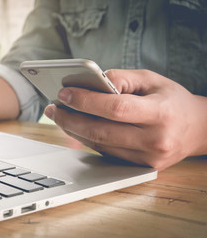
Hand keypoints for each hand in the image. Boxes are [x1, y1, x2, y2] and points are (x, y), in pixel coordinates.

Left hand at [44, 69, 206, 169]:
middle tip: (52, 108)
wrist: (197, 129)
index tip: (64, 93)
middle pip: (102, 131)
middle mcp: (154, 140)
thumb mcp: (152, 80)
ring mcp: (147, 158)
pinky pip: (106, 152)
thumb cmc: (172, 100)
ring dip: (74, 130)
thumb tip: (93, 80)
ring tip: (59, 116)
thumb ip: (123, 78)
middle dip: (71, 119)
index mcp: (160, 113)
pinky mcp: (139, 166)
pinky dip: (87, 139)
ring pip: (100, 144)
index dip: (86, 101)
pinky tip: (75, 128)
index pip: (116, 108)